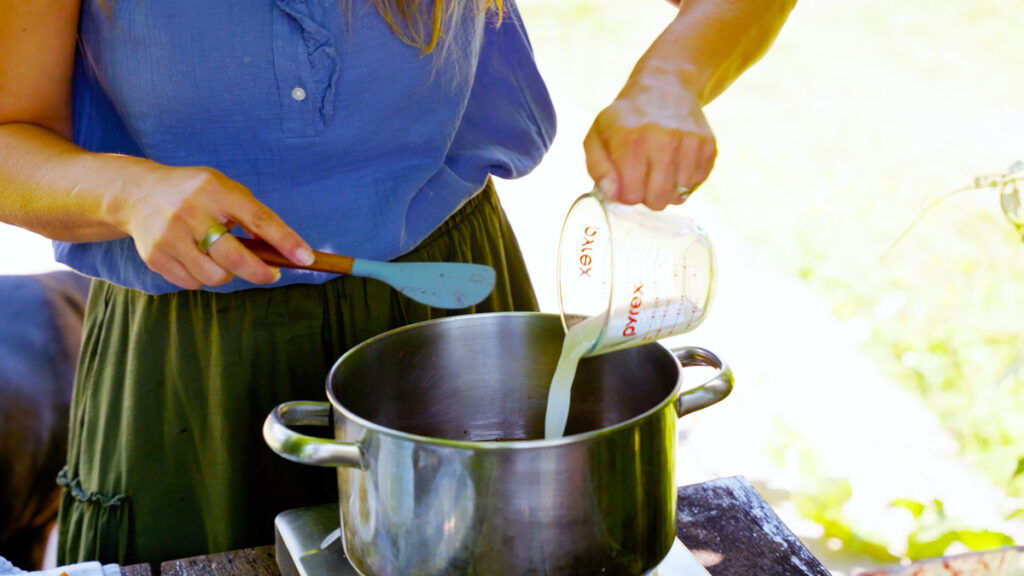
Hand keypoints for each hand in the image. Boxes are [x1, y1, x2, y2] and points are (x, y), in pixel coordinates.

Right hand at [123, 164, 312, 289]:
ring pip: (216, 276)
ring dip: (228, 274)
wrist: (137, 193)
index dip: (285, 241)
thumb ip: (251, 214)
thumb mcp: (223, 189)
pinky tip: (196, 259)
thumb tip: (283, 250)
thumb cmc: (194, 194)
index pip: (259, 219)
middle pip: (235, 258)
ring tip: (221, 257)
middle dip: (261, 272)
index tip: (306, 258)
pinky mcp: (155, 256)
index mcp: (216, 191)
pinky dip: (202, 277)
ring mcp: (170, 236)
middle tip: (272, 274)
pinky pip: (193, 283)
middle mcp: (191, 212)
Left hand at [584, 68, 716, 210]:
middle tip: (644, 179)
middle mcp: (662, 140)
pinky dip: (686, 180)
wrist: (663, 88)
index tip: (626, 180)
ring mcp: (688, 142)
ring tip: (660, 169)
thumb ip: (599, 170)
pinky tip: (676, 162)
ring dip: (668, 190)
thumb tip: (616, 195)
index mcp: (631, 140)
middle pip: (658, 200)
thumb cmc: (625, 120)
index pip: (631, 196)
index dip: (626, 194)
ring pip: (679, 196)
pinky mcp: (708, 145)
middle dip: (648, 197)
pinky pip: (696, 183)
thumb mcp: (598, 138)